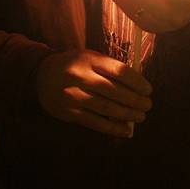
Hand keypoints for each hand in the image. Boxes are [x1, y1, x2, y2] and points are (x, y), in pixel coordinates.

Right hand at [36, 49, 152, 137]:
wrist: (41, 77)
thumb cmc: (73, 65)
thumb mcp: (89, 58)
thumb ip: (109, 68)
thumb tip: (136, 85)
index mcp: (89, 60)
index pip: (118, 71)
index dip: (136, 82)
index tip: (148, 90)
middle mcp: (81, 77)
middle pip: (114, 91)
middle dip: (135, 100)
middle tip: (148, 105)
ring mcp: (74, 96)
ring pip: (106, 108)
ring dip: (127, 114)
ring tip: (141, 116)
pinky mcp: (70, 113)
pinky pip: (95, 123)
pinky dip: (113, 128)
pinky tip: (126, 130)